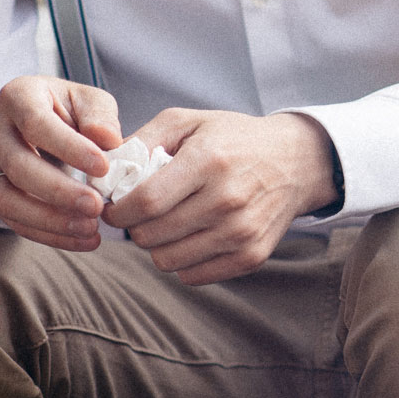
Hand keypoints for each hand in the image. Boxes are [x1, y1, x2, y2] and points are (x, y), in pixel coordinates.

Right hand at [0, 76, 124, 251]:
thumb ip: (99, 116)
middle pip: (19, 167)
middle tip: (96, 206)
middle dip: (59, 191)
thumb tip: (109, 140)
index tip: (104, 167)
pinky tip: (81, 240)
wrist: (34, 123)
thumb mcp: (88, 99)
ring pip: (9, 200)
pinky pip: (15, 221)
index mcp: (19, 97)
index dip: (69, 148)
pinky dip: (49, 234)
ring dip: (50, 220)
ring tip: (90, 228)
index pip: (38, 124)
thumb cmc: (68, 109)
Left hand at [103, 110, 338, 284]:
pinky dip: (184, 260)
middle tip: (146, 213)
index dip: (118, 211)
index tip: (116, 206)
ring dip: (158, 245)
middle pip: (150, 236)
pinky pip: (192, 276)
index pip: (145, 203)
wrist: (297, 161)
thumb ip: (141, 139)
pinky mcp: (252, 255)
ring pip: (166, 261)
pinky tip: (193, 236)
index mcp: (210, 160)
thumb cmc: (234, 139)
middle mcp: (228, 199)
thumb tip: (101, 169)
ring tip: (171, 223)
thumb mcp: (189, 121)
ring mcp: (242, 231)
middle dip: (136, 227)